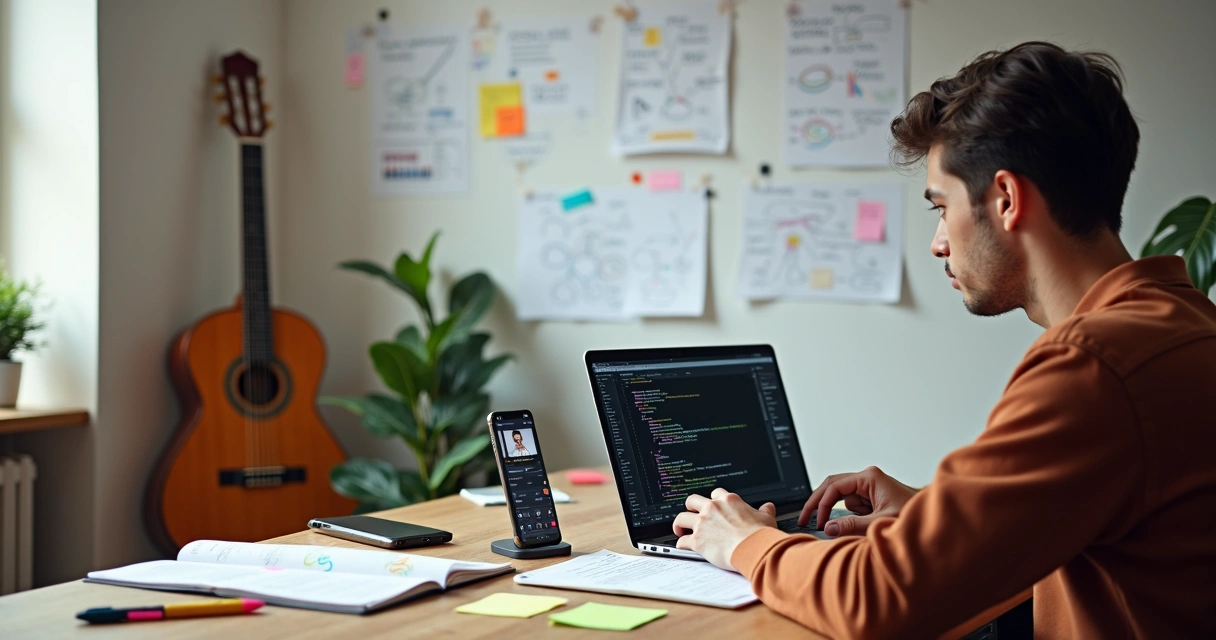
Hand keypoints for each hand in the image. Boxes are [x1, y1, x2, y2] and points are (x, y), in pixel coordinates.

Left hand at [672, 488, 776, 570]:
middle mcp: (712, 509)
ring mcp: (703, 524)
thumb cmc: (760, 534)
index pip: (716, 493)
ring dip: (680, 524)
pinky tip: (683, 546)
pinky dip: (681, 544)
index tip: (713, 506)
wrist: (754, 548)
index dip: (714, 500)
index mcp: (728, 501)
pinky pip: (682, 540)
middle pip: (692, 500)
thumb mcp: (766, 518)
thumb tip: (768, 507)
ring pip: (681, 518)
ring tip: (680, 529)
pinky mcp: (697, 540)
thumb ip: (765, 511)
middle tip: (692, 514)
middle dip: (691, 507)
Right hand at [798, 466, 917, 536]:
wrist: (934, 518)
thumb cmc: (914, 514)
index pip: (834, 487)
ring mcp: (869, 486)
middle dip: (820, 504)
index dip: (822, 504)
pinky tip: (868, 522)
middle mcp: (867, 478)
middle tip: (805, 518)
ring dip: (846, 514)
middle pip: (832, 487)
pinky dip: (854, 516)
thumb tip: (829, 527)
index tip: (817, 521)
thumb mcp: (881, 522)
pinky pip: (853, 505)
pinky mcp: (871, 496)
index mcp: (869, 478)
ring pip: (842, 499)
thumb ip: (853, 525)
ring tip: (864, 525)